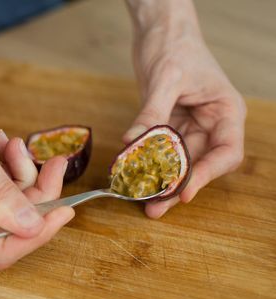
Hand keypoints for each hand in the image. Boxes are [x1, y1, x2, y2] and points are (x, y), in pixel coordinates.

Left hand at [123, 13, 245, 217]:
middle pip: (199, 164)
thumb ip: (152, 112)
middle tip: (155, 208)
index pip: (225, 153)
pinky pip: (159, 151)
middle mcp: (210, 124)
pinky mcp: (168, 126)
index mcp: (224, 113)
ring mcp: (189, 127)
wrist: (161, 31)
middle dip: (177, 187)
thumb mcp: (165, 79)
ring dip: (160, 182)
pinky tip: (133, 177)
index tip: (184, 191)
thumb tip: (132, 141)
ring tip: (143, 201)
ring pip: (178, 163)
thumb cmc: (175, 46)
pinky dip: (147, 164)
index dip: (207, 176)